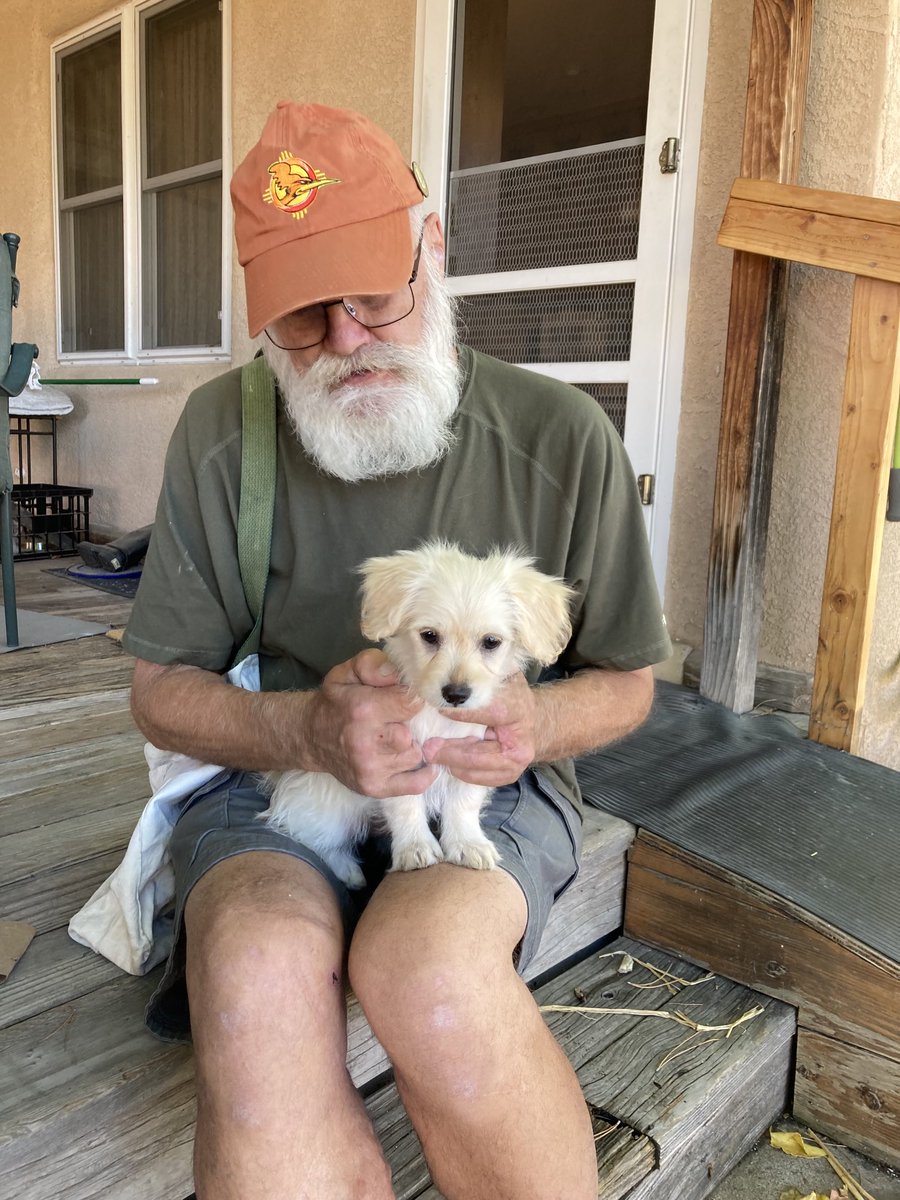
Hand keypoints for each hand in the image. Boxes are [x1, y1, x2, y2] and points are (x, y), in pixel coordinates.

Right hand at [302, 649, 437, 797]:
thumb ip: (372, 664)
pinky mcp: (374, 788)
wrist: (310, 737)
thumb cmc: (335, 702)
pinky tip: (412, 759)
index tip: (409, 699)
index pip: (412, 703)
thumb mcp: (346, 673)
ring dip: (412, 746)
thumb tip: (397, 674)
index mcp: (364, 710)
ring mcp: (371, 769)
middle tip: (400, 721)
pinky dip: (422, 774)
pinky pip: (415, 784)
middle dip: (412, 725)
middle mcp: (367, 743)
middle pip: (415, 734)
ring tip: (396, 738)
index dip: (415, 699)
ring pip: (417, 756)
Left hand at [421, 672, 537, 787]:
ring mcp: (517, 761)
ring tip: (431, 755)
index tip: (441, 710)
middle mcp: (521, 740)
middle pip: (481, 753)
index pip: (491, 713)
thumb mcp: (502, 676)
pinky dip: (461, 772)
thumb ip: (484, 671)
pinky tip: (447, 763)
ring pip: (479, 769)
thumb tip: (461, 656)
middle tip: (427, 748)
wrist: (535, 722)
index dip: (465, 714)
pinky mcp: (510, 775)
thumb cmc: (511, 695)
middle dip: (451, 751)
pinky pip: (481, 779)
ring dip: (452, 763)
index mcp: (518, 709)